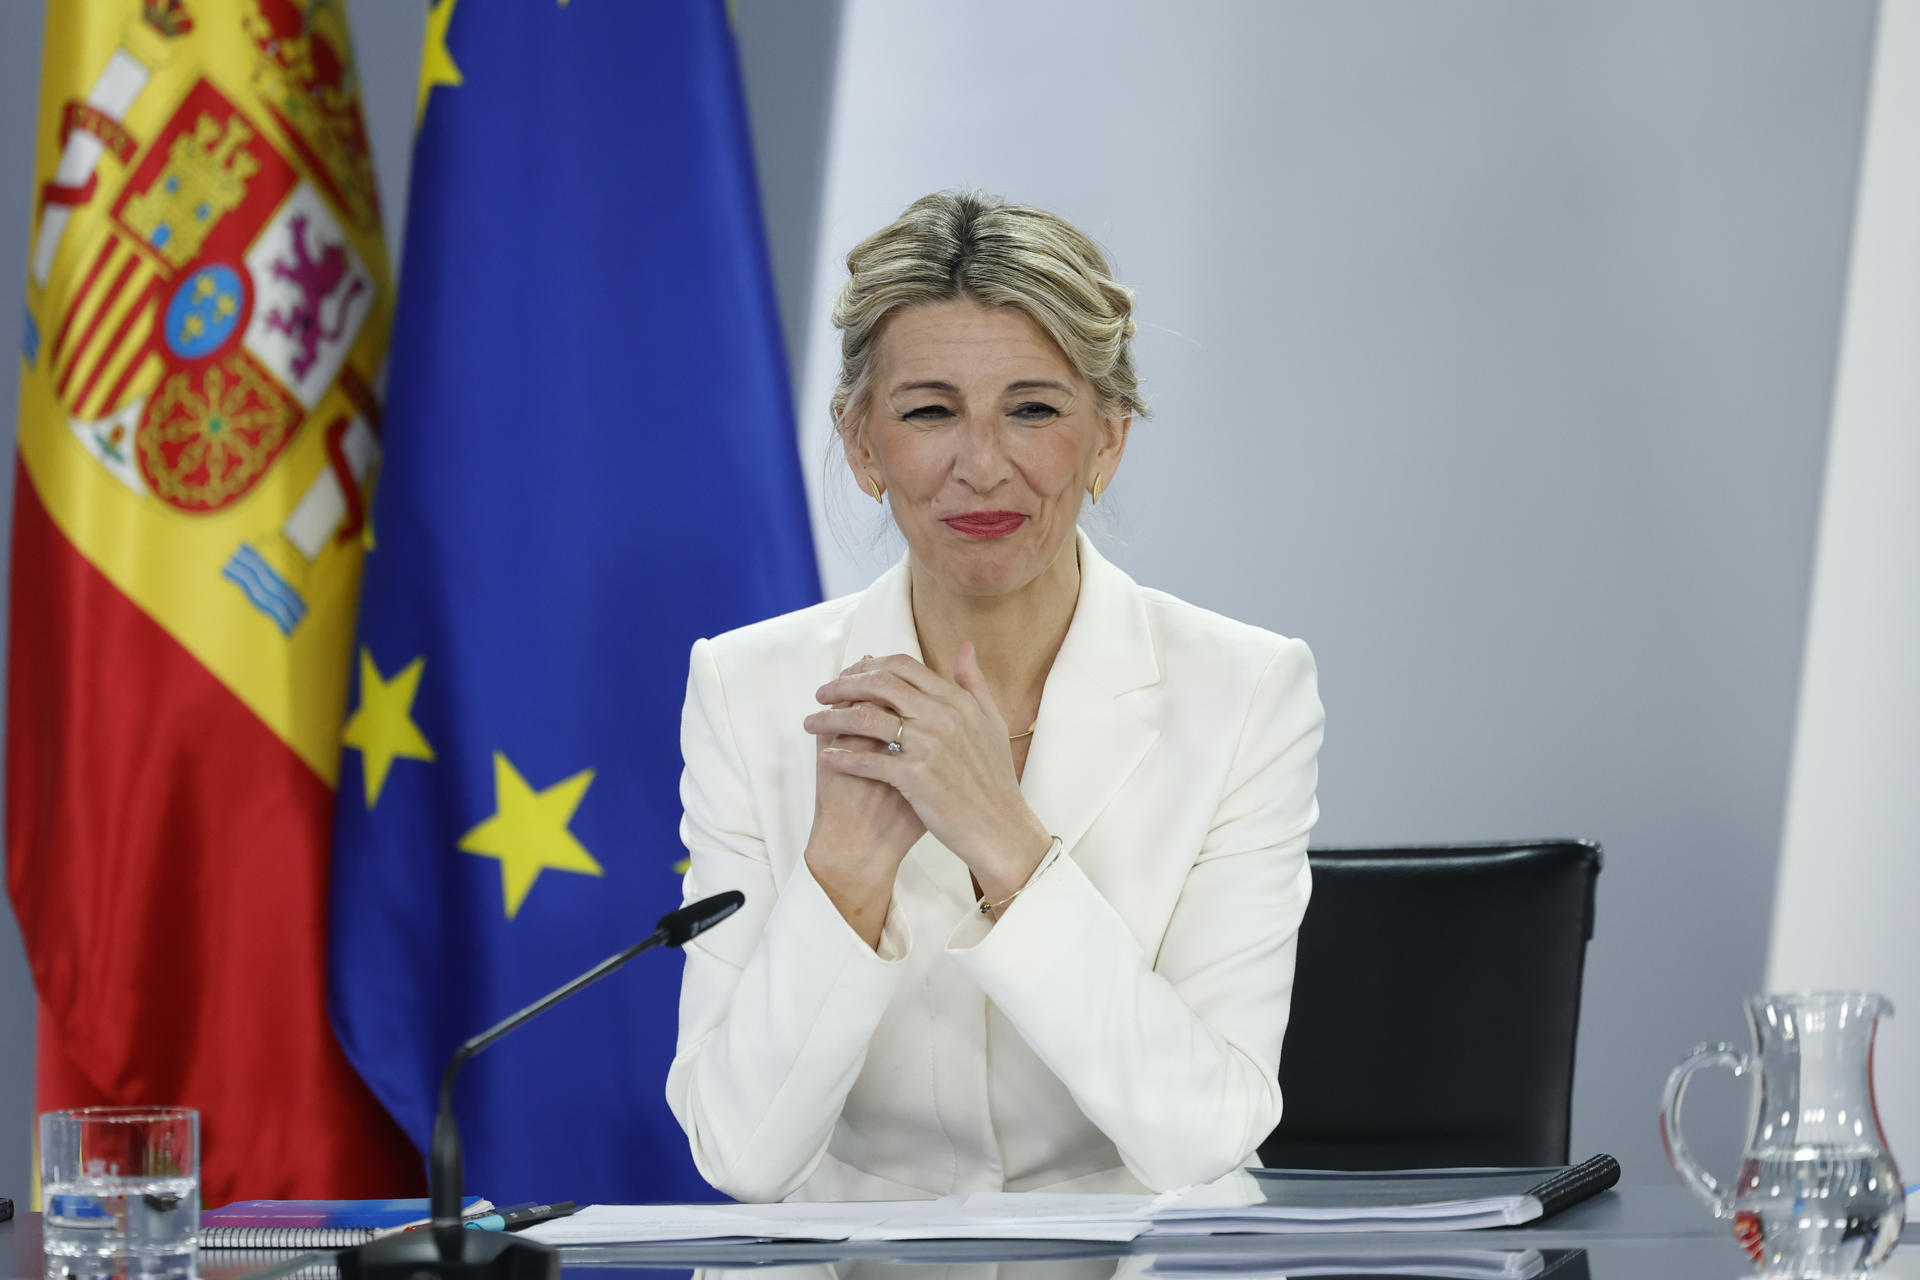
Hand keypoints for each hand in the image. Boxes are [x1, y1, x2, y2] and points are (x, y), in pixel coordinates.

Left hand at [805, 644, 1051, 902]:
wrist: (1000, 827)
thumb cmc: (994, 778)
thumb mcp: (991, 722)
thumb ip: (973, 682)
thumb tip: (965, 646)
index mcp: (956, 700)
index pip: (902, 666)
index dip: (868, 667)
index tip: (848, 676)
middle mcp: (942, 716)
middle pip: (878, 685)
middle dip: (842, 686)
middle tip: (820, 694)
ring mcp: (929, 745)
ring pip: (866, 719)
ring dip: (831, 719)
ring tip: (811, 724)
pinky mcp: (916, 777)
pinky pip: (868, 761)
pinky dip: (842, 757)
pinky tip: (826, 757)